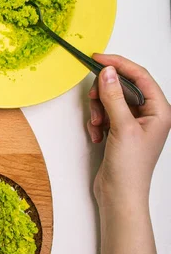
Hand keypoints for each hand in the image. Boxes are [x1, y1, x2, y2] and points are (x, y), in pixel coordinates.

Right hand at [87, 54, 170, 209]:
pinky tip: (96, 136)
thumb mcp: (122, 127)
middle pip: (123, 87)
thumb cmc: (130, 167)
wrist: (120, 195)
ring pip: (111, 101)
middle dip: (104, 93)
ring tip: (96, 125)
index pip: (140, 76)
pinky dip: (97, 122)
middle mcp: (148, 115)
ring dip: (98, 110)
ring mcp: (134, 123)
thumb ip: (114, 97)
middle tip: (93, 99)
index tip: (98, 58)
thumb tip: (107, 72)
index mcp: (160, 110)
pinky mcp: (120, 132)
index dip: (119, 64)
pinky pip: (105, 115)